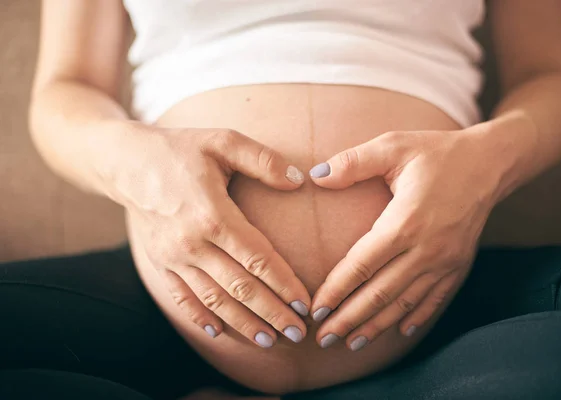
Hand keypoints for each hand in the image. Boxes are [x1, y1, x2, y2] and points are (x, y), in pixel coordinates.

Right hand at [111, 126, 310, 347]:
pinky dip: (200, 317)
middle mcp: (192, 243)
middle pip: (240, 288)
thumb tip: (300, 181)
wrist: (125, 161)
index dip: (284, 284)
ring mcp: (173, 257)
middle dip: (272, 313)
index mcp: (213, 215)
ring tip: (268, 341)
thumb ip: (263, 160)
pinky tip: (219, 332)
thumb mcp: (222, 141)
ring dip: (243, 323)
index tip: (305, 303)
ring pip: (214, 300)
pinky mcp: (160, 262)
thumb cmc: (180, 149)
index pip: (258, 259)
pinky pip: (182, 297)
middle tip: (297, 333)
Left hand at [308, 128, 499, 349]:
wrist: (491, 162)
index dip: (335, 291)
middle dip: (349, 319)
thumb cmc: (437, 152)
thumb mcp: (394, 145)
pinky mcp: (459, 265)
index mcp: (405, 221)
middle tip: (323, 339)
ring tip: (351, 342)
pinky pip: (435, 300)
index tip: (314, 309)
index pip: (361, 266)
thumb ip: (353, 162)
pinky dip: (415, 318)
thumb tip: (315, 175)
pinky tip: (399, 333)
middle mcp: (427, 249)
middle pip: (380, 294)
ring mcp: (446, 261)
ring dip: (376, 326)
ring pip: (404, 303)